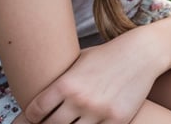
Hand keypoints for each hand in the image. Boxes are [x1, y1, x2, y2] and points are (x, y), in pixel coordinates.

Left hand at [24, 28, 160, 123]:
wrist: (141, 53)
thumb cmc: (107, 55)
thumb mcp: (80, 60)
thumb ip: (63, 78)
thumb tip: (43, 94)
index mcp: (67, 83)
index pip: (36, 111)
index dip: (29, 117)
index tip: (31, 118)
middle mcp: (80, 99)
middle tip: (49, 121)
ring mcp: (99, 113)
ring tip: (70, 120)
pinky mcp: (117, 121)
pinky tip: (88, 123)